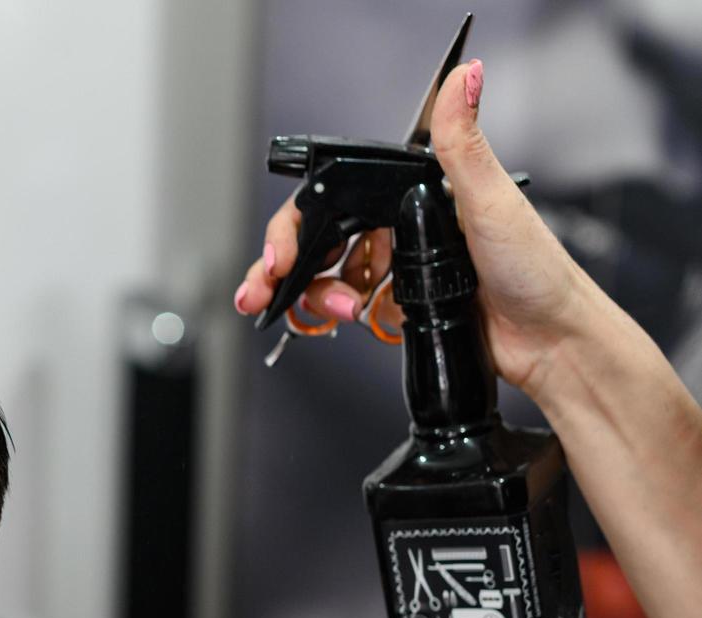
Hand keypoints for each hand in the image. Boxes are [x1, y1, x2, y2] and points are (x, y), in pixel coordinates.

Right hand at [234, 60, 593, 400]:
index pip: (335, 204)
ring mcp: (399, 272)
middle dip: (283, 271)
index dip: (296, 229)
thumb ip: (463, 141)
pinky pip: (353, 313)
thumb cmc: (534, 270)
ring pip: (328, 282)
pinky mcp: (403, 308)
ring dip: (317, 300)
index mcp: (415, 197)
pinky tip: (352, 322)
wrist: (550, 339)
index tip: (282, 255)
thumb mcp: (491, 200)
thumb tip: (464, 80)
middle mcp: (402, 231)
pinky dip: (343, 320)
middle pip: (319, 245)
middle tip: (264, 290)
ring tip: (338, 312)